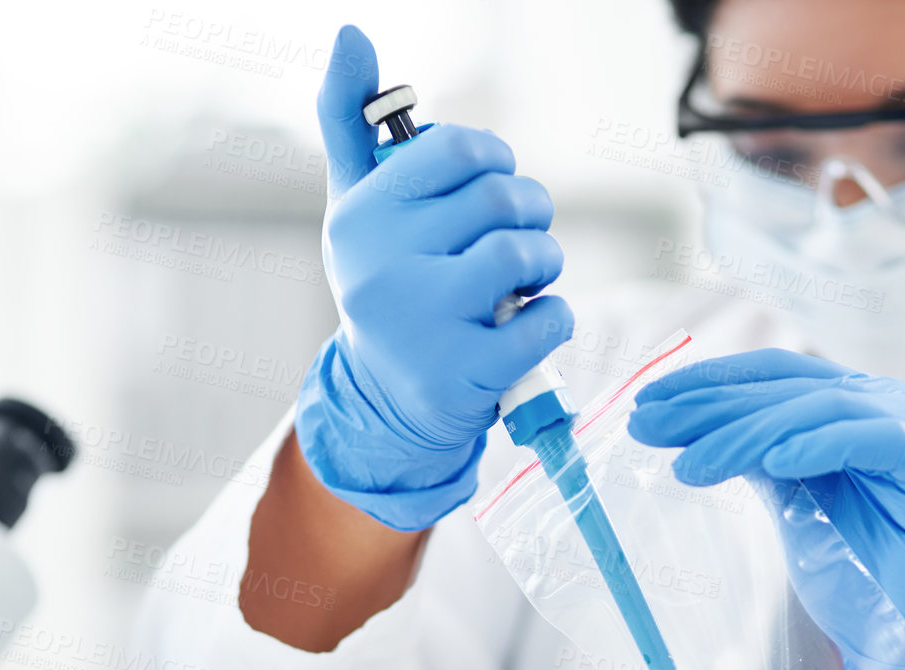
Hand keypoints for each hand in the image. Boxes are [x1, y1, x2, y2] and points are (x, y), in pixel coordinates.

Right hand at [296, 25, 574, 530]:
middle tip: (520, 236)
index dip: (497, 162)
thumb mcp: (357, 206)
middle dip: (530, 213)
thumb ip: (350, 122)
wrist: (386, 399)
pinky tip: (527, 323)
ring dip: (544, 263)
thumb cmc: (385, 282)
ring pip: (527, 254)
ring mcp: (425, 322)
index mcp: (365, 215)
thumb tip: (350, 34)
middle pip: (504, 200)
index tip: (494, 184)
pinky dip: (554, 317)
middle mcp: (385, 265)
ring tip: (524, 280)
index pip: (462, 150)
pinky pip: (548, 320)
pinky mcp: (465, 372)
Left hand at [628, 349, 904, 669]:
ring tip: (692, 463)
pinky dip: (821, 444)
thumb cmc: (857, 579)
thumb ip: (757, 455)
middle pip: (793, 388)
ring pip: (824, 407)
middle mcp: (893, 406)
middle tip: (649, 424)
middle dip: (715, 405)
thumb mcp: (792, 503)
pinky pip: (876, 439)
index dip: (712, 383)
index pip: (777, 377)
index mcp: (857, 408)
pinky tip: (774, 461)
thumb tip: (686, 420)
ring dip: (749, 432)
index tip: (649, 402)